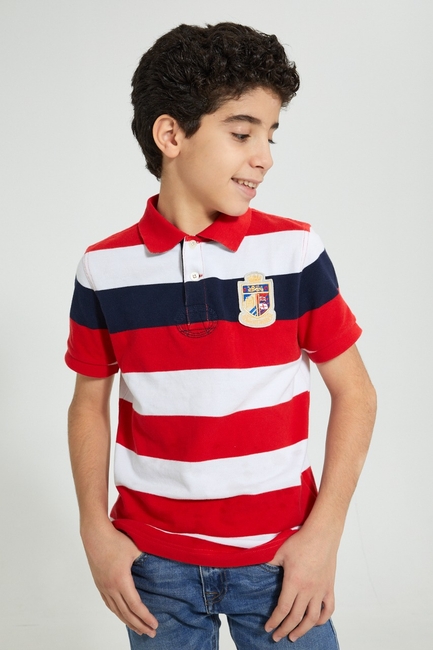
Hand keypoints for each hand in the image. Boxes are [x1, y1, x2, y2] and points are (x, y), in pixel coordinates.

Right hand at [82, 522, 157, 636]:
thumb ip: (146, 559)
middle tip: (151, 633)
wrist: (94, 535)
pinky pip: (109, 604)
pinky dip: (117, 613)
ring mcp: (103, 587)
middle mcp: (111, 587)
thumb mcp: (135, 549)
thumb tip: (158, 564)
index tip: (155, 625)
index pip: (135, 605)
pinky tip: (122, 615)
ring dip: (128, 622)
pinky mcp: (99, 584)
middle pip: (126, 613)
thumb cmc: (115, 540)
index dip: (145, 617)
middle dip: (139, 625)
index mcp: (121, 581)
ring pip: (116, 611)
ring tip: (138, 629)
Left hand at [264, 529, 336, 641]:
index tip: (268, 628)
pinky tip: (315, 623)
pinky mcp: (329, 587)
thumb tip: (256, 568)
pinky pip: (328, 609)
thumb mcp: (279, 551)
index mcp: (294, 582)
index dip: (275, 621)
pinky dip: (322, 619)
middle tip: (277, 637)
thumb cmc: (301, 541)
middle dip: (285, 629)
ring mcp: (320, 590)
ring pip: (312, 618)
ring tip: (294, 636)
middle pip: (296, 617)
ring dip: (302, 630)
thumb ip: (268, 563)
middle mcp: (308, 589)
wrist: (322, 534)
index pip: (283, 609)